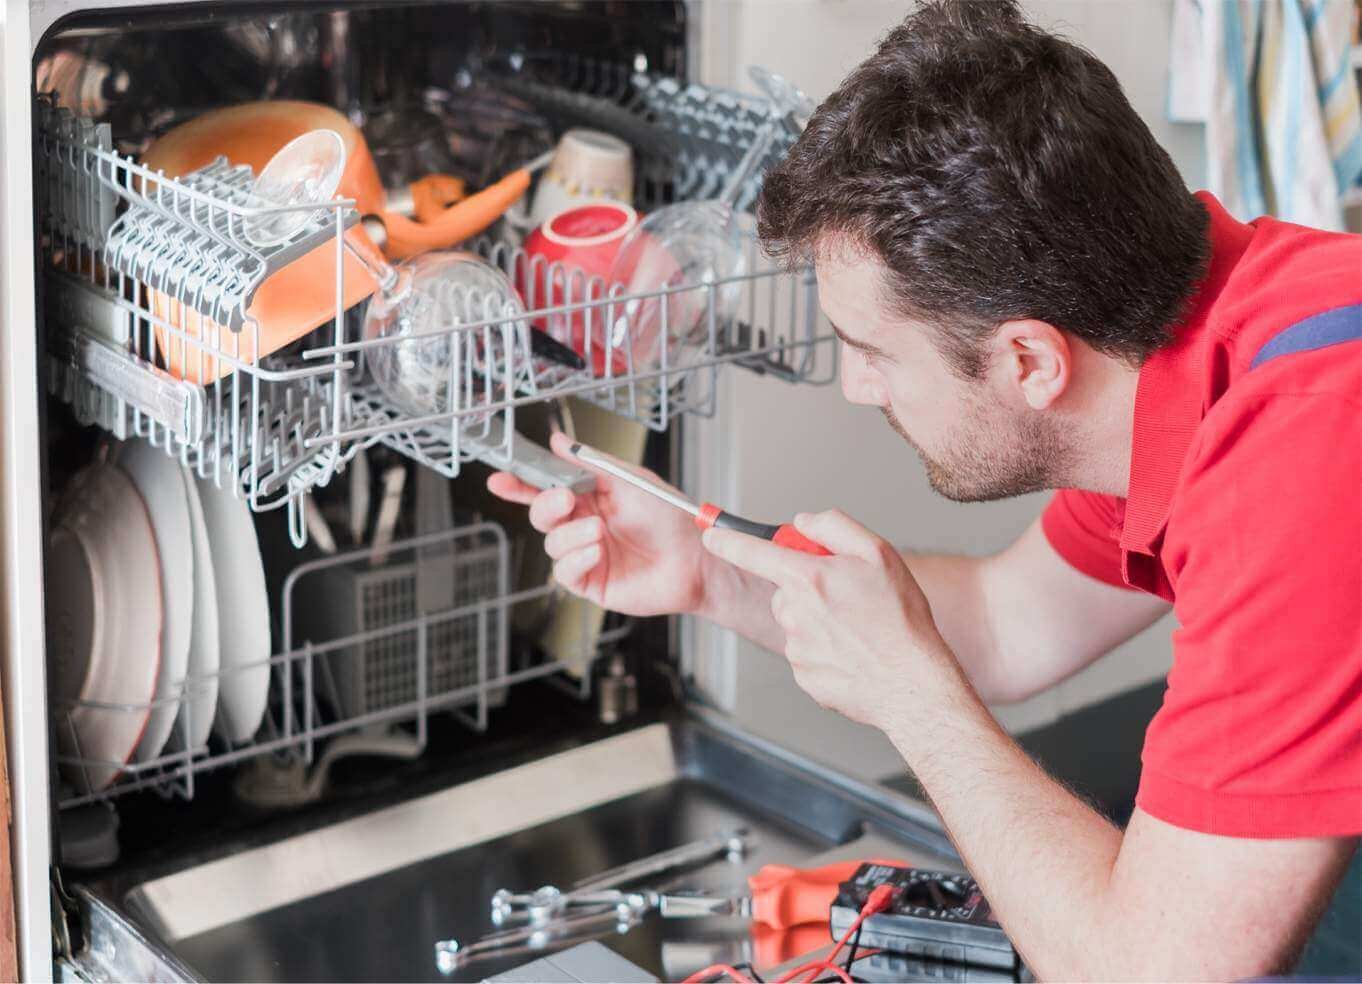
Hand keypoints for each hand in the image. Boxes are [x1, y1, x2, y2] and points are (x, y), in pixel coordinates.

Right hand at [487, 432, 723, 616]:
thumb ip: (591, 461)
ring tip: (600, 531)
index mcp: (591, 497)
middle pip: (541, 514)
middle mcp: (584, 525)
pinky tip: (598, 551)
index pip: (546, 487)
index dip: (520, 483)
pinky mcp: (592, 582)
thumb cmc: (672, 518)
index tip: (501, 477)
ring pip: (552, 543)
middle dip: (545, 505)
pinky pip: (565, 571)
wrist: (697, 558)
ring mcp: (586, 554)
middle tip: (564, 500)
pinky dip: (576, 558)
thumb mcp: (630, 479)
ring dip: (571, 534)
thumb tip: (558, 441)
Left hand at [702, 509, 964, 729]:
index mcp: (809, 579)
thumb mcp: (879, 553)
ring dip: (817, 619)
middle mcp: (795, 613)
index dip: (727, 540)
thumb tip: (803, 522)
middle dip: (807, 587)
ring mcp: (797, 647)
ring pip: (795, 622)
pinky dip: (824, 649)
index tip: (711, 534)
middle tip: (847, 596)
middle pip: (784, 589)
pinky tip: (853, 652)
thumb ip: (834, 527)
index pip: (753, 552)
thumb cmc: (900, 619)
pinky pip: (805, 652)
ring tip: (857, 629)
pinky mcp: (803, 675)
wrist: (912, 682)